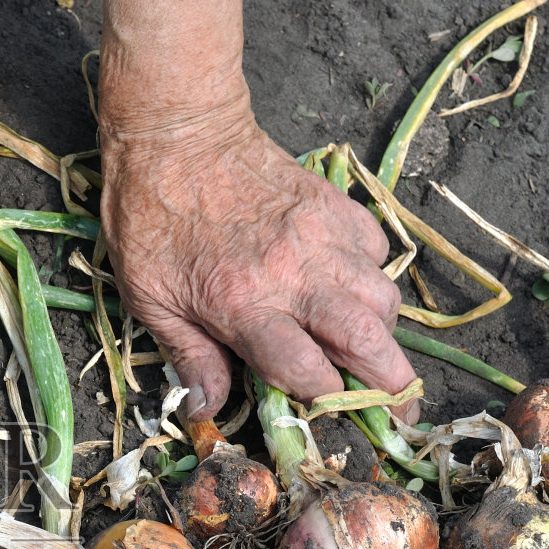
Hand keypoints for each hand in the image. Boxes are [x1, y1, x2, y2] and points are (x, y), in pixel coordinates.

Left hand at [100, 102, 416, 422]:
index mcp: (243, 306)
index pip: (310, 371)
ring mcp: (320, 237)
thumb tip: (207, 408)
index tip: (326, 414)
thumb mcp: (150, 299)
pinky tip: (345, 283)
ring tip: (364, 344)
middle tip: (398, 406)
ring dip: (382, 330)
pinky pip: (377, 250)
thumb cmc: (150, 220)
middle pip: (369, 339)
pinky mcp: (333, 205)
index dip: (326, 401)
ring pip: (383, 297)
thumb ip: (188, 356)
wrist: (174, 135)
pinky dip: (371, 274)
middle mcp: (293, 276)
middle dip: (392, 382)